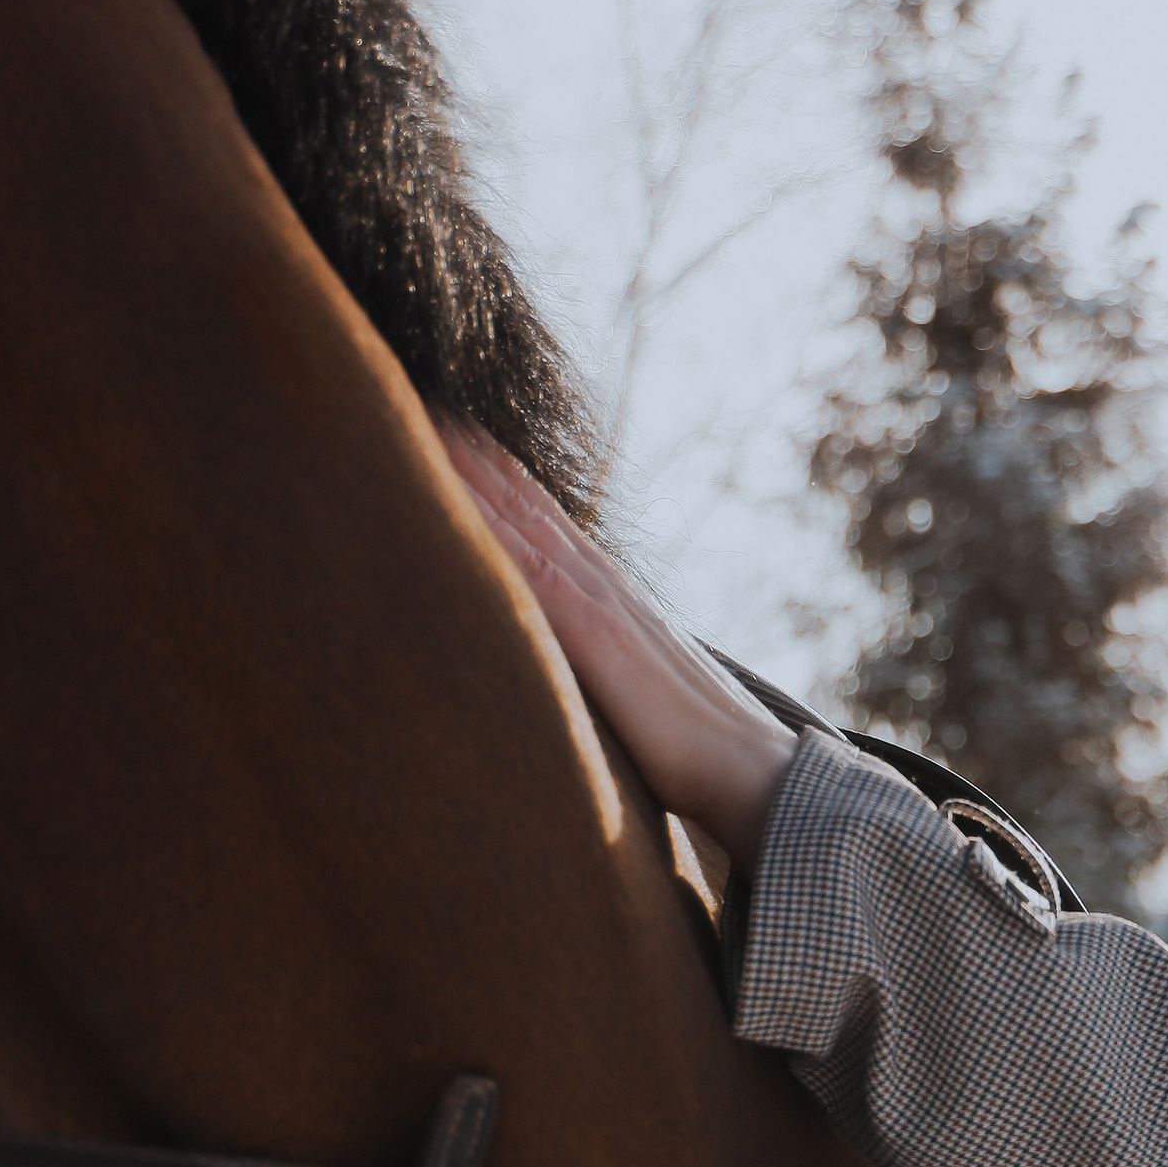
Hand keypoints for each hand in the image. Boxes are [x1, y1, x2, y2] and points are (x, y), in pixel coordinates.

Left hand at [439, 423, 796, 863]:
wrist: (754, 770)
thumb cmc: (698, 745)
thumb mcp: (632, 691)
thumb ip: (597, 664)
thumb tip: (565, 666)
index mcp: (608, 596)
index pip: (539, 518)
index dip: (493, 471)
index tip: (443, 428)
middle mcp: (602, 583)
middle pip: (523, 500)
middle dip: (469, 450)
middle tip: (413, 397)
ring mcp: (601, 602)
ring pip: (520, 520)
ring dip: (468, 471)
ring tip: (415, 419)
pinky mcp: (599, 636)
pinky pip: (531, 572)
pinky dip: (489, 530)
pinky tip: (449, 498)